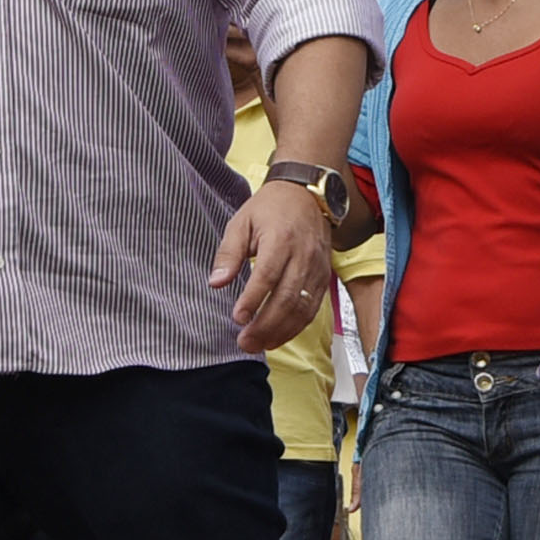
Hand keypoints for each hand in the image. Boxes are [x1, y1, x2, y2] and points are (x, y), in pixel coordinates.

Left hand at [213, 179, 338, 354]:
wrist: (307, 194)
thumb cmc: (271, 208)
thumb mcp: (241, 222)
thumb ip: (229, 253)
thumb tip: (216, 282)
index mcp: (281, 239)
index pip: (268, 275)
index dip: (253, 299)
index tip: (237, 318)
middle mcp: (303, 256)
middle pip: (286, 298)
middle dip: (265, 325)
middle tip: (245, 342)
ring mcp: (316, 268)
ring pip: (302, 307)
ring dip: (281, 331)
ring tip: (259, 345)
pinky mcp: (323, 277)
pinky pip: (312, 308)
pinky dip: (296, 326)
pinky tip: (279, 336)